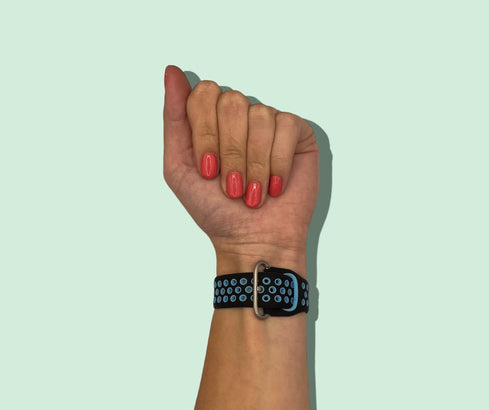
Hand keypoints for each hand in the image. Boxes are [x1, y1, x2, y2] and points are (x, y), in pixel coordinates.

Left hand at [163, 65, 318, 273]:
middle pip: (231, 101)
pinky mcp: (297, 133)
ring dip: (254, 164)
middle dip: (230, 151)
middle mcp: (239, 116)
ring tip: (253, 192)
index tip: (207, 170)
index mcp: (210, 121)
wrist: (253, 240)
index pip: (203, 94)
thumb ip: (173, 120)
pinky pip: (286, 126)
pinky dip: (277, 163)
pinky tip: (275, 186)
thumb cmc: (216, 210)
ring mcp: (268, 122)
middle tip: (232, 186)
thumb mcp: (179, 168)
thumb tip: (172, 71)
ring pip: (260, 115)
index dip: (205, 134)